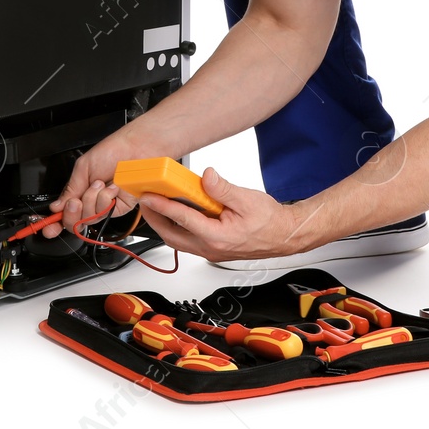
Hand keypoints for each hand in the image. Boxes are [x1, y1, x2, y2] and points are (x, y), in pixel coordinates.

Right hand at [41, 126, 157, 238]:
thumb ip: (70, 189)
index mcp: (80, 189)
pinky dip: (105, 200)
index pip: (64, 211)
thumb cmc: (113, 151)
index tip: (47, 228)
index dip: (54, 222)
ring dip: (91, 200)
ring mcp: (105, 205)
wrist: (137, 149)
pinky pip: (105, 213)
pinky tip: (112, 188)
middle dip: (72, 212)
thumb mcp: (84, 168)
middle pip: (75, 221)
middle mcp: (92, 200)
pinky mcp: (119, 208)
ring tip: (100, 184)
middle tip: (75, 201)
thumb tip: (57, 207)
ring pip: (89, 218)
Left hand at [135, 166, 307, 261]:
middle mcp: (210, 248)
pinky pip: (187, 240)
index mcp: (217, 237)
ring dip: (163, 224)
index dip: (162, 206)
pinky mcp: (212, 249)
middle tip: (144, 201)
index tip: (148, 196)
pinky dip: (176, 227)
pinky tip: (175, 213)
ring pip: (178, 240)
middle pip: (172, 235)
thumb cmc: (269, 221)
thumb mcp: (247, 199)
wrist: (284, 235)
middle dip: (154, 218)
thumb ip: (222, 189)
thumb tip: (206, 177)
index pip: (182, 219)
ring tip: (154, 206)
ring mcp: (210, 251)